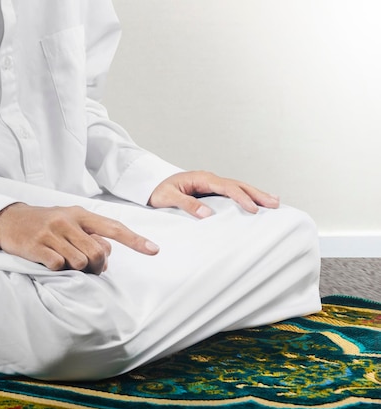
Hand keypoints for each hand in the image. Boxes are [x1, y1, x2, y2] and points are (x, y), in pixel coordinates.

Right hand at [0, 203, 158, 273]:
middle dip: (97, 265)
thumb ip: (90, 237)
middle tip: (86, 266)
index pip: (113, 228)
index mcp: (80, 214)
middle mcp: (67, 221)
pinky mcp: (36, 246)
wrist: (8, 219)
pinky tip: (49, 261)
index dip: (135, 240)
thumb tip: (106, 259)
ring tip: (64, 261)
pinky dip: (58, 269)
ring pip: (80, 261)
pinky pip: (58, 265)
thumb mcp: (69, 223)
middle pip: (98, 252)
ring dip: (77, 268)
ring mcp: (51, 233)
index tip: (154, 250)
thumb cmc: (45, 223)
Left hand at [148, 171, 279, 217]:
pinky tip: (256, 203)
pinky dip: (246, 197)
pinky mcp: (210, 191)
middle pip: (238, 185)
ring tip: (274, 202)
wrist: (149, 186)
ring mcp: (211, 184)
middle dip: (257, 194)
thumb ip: (186, 204)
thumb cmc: (157, 192)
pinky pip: (232, 193)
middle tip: (276, 203)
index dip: (241, 198)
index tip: (253, 209)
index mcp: (201, 178)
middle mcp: (209, 178)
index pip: (227, 187)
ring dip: (255, 194)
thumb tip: (207, 214)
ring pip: (238, 187)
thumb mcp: (167, 198)